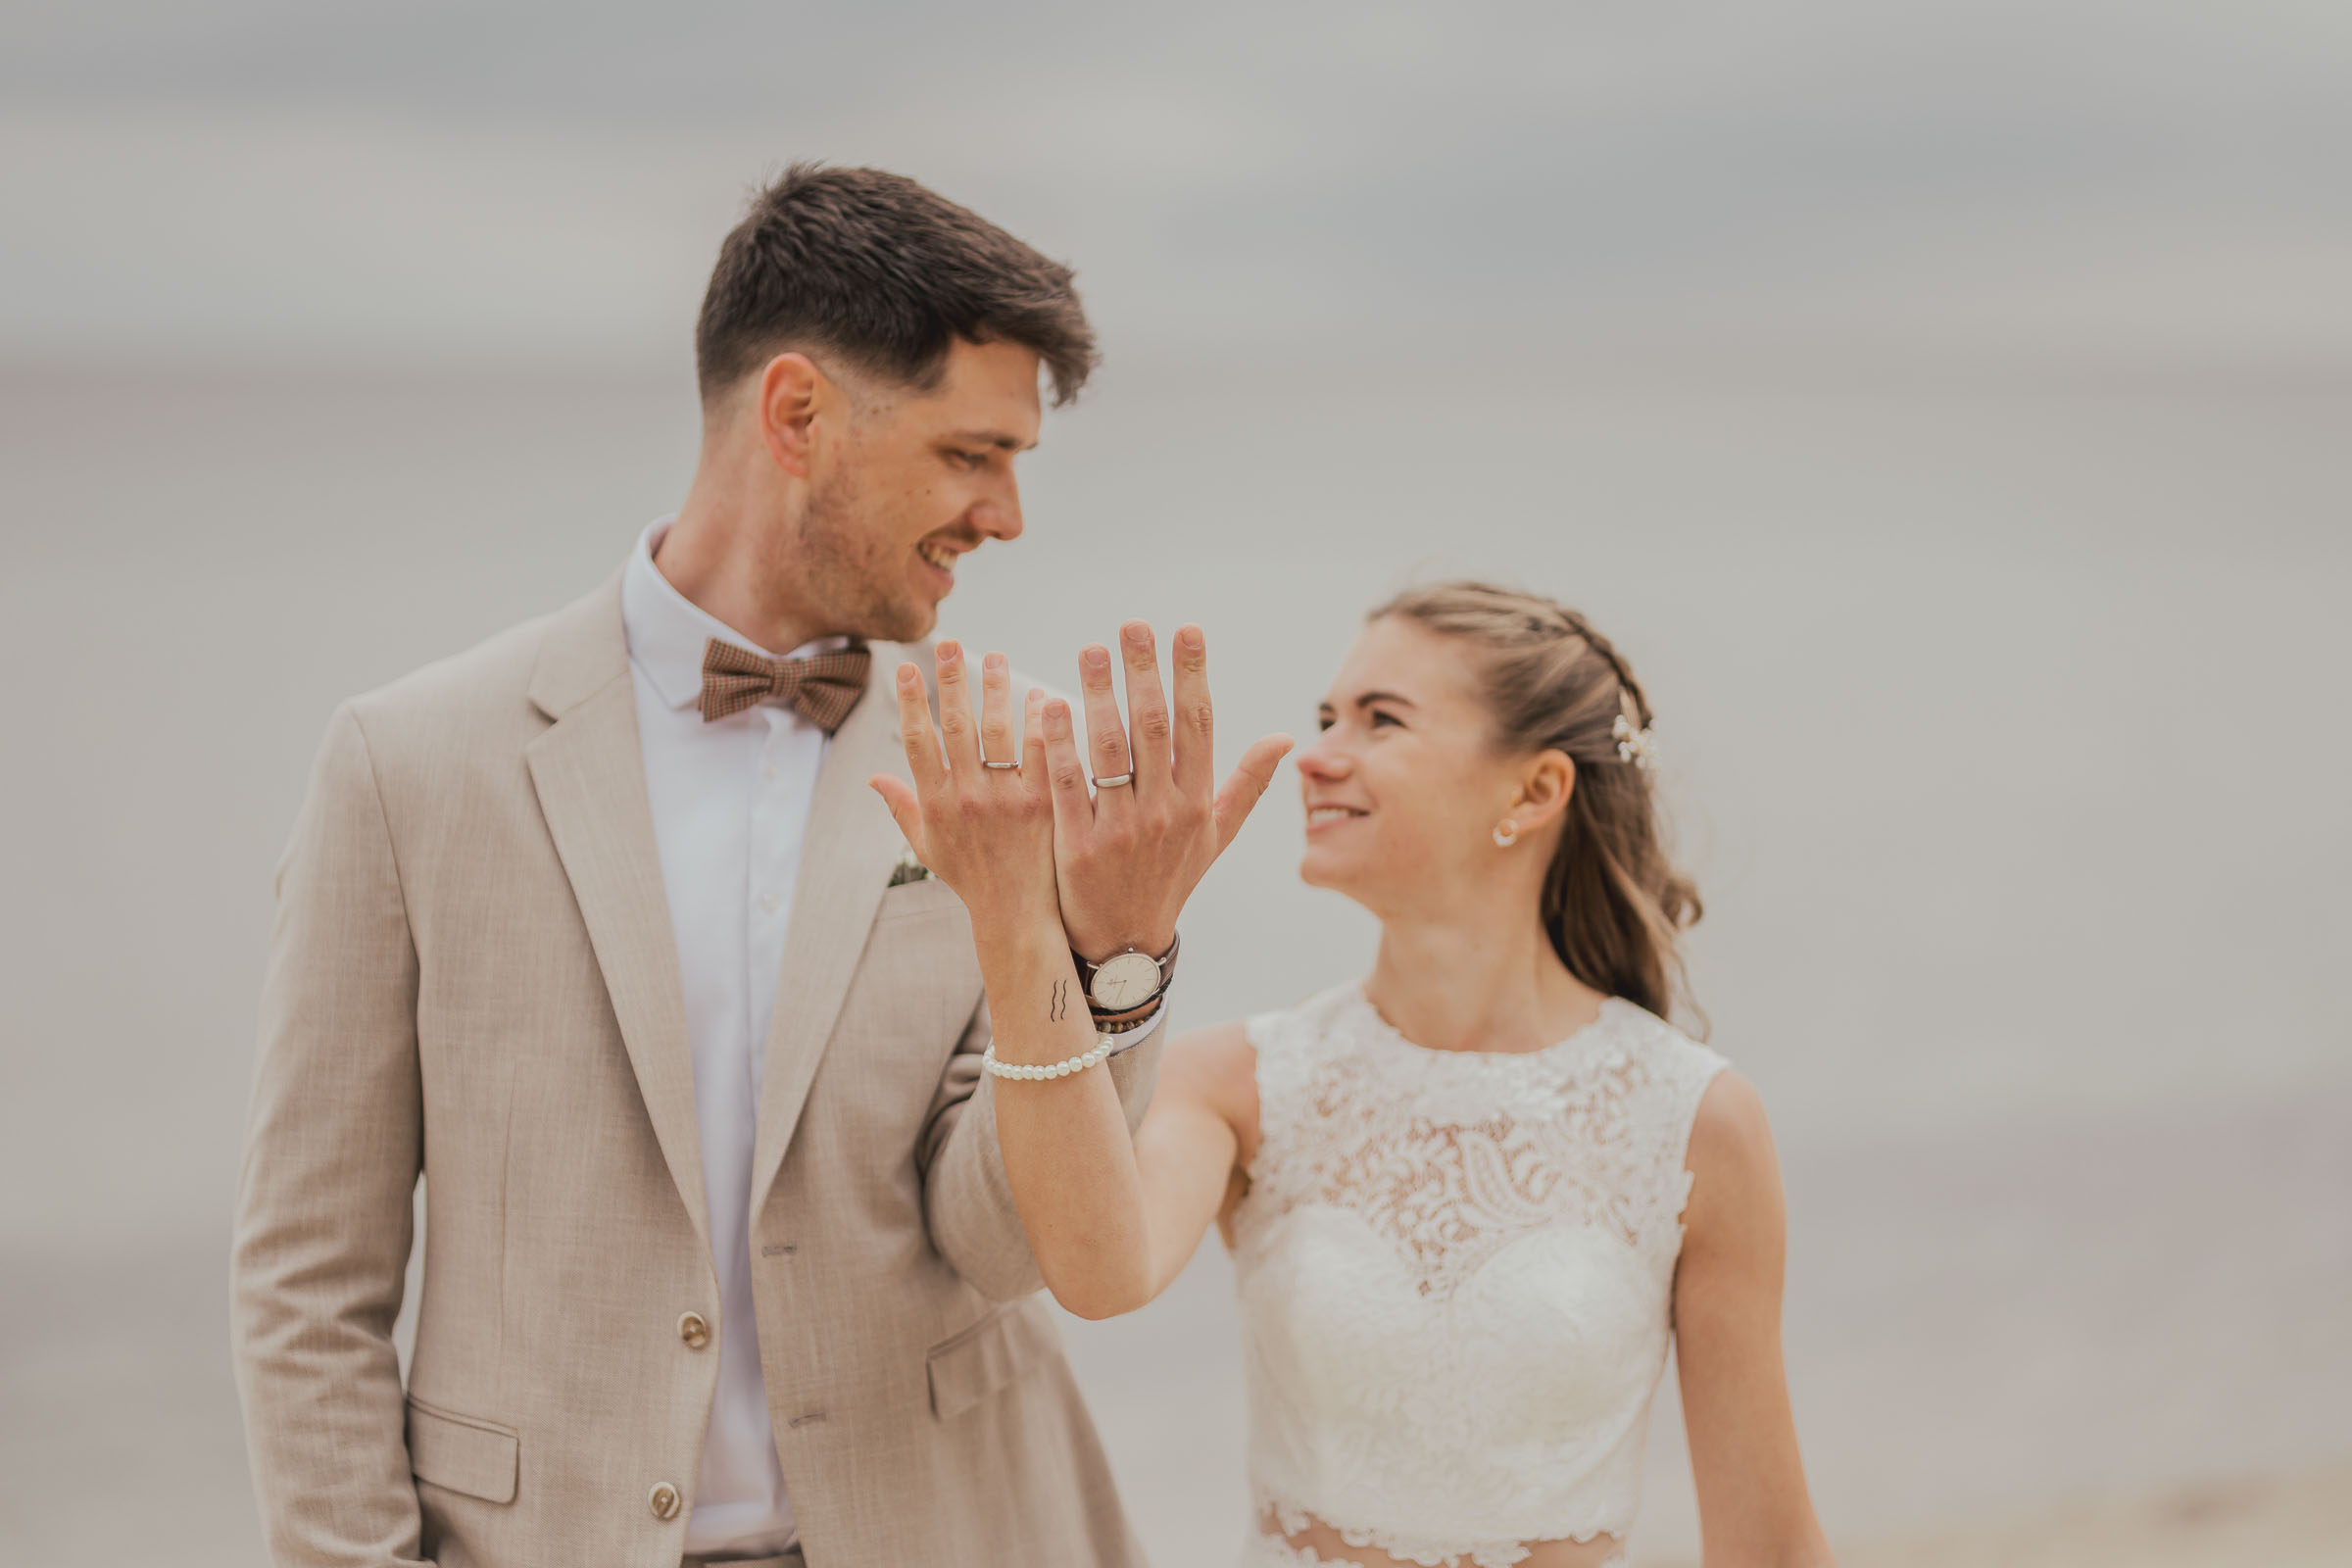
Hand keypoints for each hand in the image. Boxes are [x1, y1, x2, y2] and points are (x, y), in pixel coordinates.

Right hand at [869, 643, 1059, 937]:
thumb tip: (872, 778)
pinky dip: (1040, 721)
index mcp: (935, 804)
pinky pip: (1041, 752)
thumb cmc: (969, 879)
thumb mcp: (927, 847)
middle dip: (950, 681)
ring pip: (998, 732)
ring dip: (995, 691)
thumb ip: (901, 808)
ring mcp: (1007, 800)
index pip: (917, 741)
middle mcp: (968, 798)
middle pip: (956, 727)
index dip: (910, 702)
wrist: (1017, 915)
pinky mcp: (1043, 804)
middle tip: (949, 643)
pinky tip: (1042, 695)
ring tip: (994, 658)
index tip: (906, 667)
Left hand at [1044, 621, 1292, 961]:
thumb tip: (1286, 737)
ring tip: (1091, 650)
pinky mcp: (1080, 847)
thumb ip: (1247, 783)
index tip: (1186, 631)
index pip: (1199, 725)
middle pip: (1155, 726)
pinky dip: (1061, 744)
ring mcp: (1123, 830)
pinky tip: (1051, 705)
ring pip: (1111, 749)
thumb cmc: (1169, 877)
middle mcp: (1165, 812)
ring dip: (1101, 694)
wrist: (1124, 943)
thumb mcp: (1216, 835)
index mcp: (1197, 802)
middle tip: (1133, 625)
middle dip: (1146, 670)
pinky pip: (1069, 786)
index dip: (1193, 675)